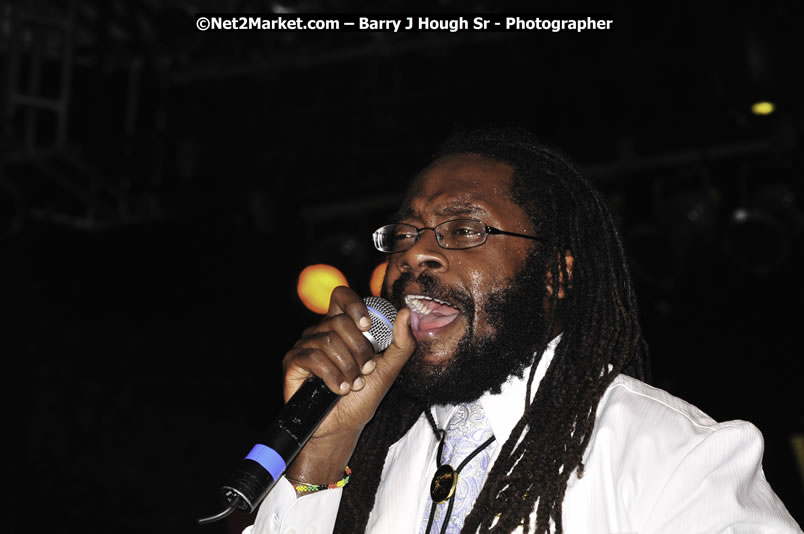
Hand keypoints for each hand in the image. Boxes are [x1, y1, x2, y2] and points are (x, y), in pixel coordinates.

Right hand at [281, 286, 415, 484]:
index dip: (355, 306)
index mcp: (342, 326)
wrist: (343, 427)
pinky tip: (340, 389)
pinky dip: (332, 376)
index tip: (368, 326)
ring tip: (353, 384)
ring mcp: (305, 345)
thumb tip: (406, 312)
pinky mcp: (293, 362)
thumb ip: (402, 342)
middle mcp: (321, 331)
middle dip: (359, 350)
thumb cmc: (364, 396)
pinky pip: (313, 357)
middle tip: (365, 370)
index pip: (342, 296)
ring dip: (347, 367)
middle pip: (339, 320)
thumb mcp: (390, 368)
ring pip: (328, 340)